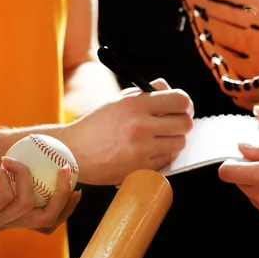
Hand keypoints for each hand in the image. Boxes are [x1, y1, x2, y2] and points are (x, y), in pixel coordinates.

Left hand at [0, 160, 80, 234]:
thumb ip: (14, 178)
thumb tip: (44, 160)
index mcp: (10, 219)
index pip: (48, 224)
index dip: (67, 210)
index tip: (78, 189)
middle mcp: (3, 226)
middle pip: (47, 220)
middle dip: (61, 194)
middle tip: (65, 169)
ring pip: (27, 204)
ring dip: (24, 175)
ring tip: (9, 161)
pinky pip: (5, 196)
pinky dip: (4, 177)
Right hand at [63, 78, 193, 184]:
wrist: (73, 152)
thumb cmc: (96, 125)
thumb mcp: (118, 101)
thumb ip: (146, 92)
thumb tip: (170, 89)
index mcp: (135, 104)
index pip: (180, 99)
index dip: (185, 103)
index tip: (183, 107)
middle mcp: (139, 126)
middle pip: (185, 123)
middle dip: (183, 122)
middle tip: (175, 123)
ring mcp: (140, 149)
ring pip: (179, 143)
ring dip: (173, 140)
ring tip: (159, 137)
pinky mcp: (140, 168)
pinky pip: (167, 160)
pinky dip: (162, 155)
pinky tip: (149, 150)